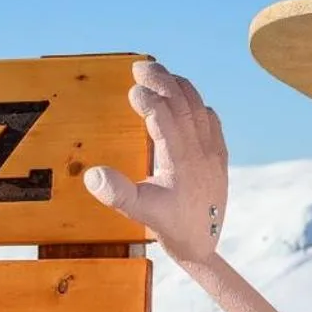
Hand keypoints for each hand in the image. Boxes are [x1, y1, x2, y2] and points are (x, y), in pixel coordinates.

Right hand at [84, 60, 228, 264]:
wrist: (205, 245)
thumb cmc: (171, 228)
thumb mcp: (140, 212)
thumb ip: (117, 193)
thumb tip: (92, 174)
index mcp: (181, 160)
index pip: (165, 117)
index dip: (148, 100)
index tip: (131, 91)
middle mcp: (201, 150)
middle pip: (183, 103)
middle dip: (163, 81)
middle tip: (141, 66)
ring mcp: (213, 152)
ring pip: (198, 108)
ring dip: (179, 87)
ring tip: (160, 73)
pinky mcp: (219, 158)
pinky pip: (211, 121)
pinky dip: (196, 104)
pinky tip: (186, 100)